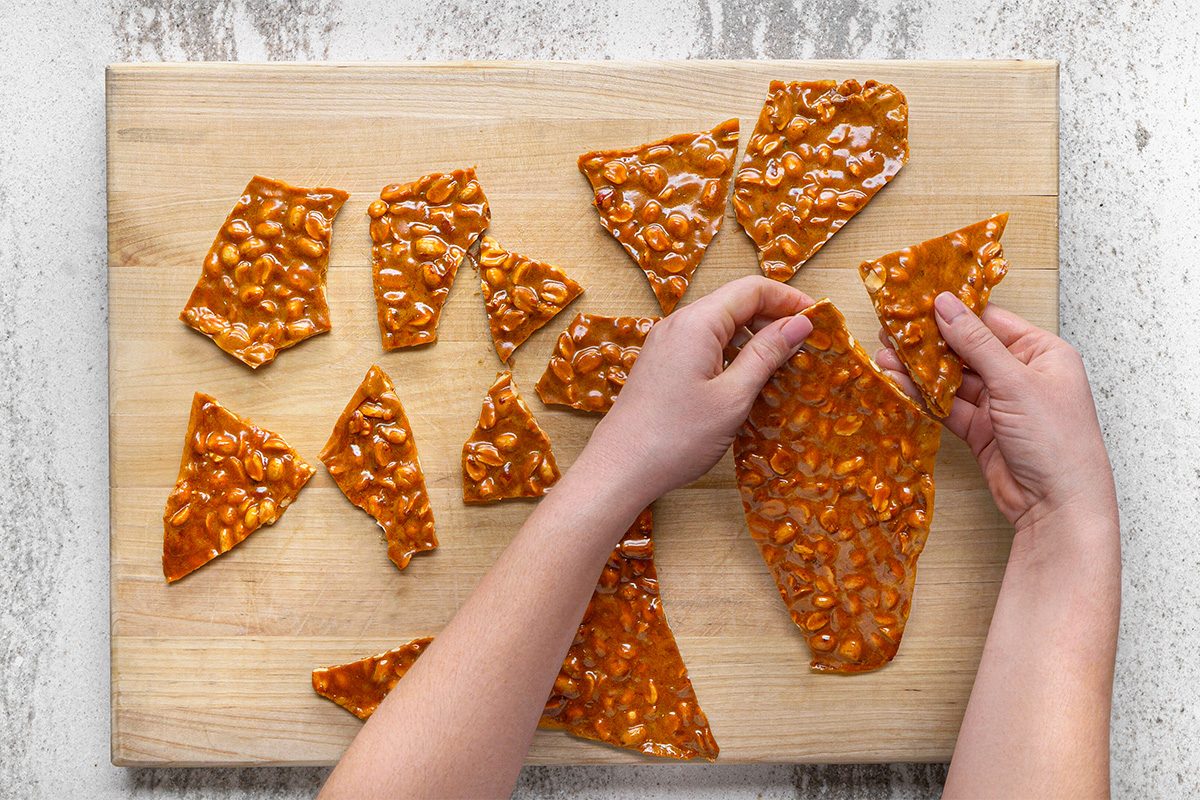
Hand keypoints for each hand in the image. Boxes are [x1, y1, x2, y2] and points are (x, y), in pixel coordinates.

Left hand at [579, 276, 814, 504]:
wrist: (619, 468)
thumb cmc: (677, 436)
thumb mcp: (733, 396)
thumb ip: (767, 354)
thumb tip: (800, 324)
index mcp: (697, 322)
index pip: (751, 288)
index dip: (788, 298)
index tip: (818, 319)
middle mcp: (678, 324)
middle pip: (735, 303)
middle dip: (772, 317)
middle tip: (805, 346)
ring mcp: (666, 344)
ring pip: (720, 326)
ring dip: (753, 338)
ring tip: (782, 366)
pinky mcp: (661, 365)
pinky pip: (704, 345)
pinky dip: (731, 354)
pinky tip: (747, 380)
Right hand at [876, 292, 1115, 530]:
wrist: (1058, 506)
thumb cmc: (1056, 440)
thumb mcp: (1015, 383)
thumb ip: (975, 343)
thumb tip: (944, 304)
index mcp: (1042, 353)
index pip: (991, 322)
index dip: (954, 312)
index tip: (916, 302)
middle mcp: (1021, 374)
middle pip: (967, 349)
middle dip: (929, 342)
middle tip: (891, 331)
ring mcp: (1000, 403)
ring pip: (953, 379)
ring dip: (920, 371)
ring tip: (884, 357)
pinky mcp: (982, 429)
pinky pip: (948, 406)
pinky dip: (924, 397)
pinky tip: (899, 384)